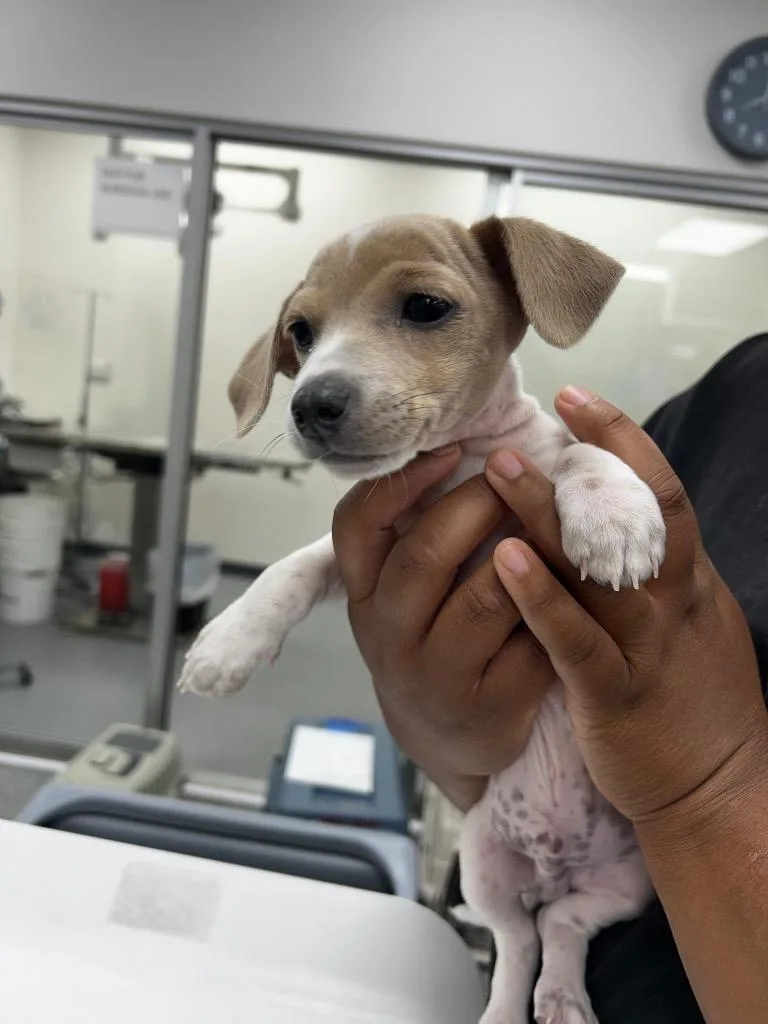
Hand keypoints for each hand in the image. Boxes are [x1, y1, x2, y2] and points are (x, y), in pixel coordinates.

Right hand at [332, 446, 554, 809]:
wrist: (448, 736)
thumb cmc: (434, 636)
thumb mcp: (406, 593)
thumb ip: (420, 533)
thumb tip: (474, 446)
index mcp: (365, 593)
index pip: (356, 526)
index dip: (399, 483)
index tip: (448, 450)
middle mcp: (388, 634)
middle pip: (424, 556)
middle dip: (478, 505)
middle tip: (517, 475)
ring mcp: (436, 675)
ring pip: (485, 599)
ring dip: (528, 551)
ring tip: (556, 518)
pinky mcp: (489, 708)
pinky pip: (530, 644)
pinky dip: (557, 606)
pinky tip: (576, 582)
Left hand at [486, 387, 767, 825]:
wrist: (718, 790)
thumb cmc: (694, 701)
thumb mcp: (691, 621)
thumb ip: (658, 569)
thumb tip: (622, 514)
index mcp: (688, 580)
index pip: (659, 493)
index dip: (622, 441)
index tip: (579, 400)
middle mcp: (672, 601)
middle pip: (637, 513)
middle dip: (590, 458)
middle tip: (540, 412)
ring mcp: (645, 645)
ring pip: (599, 567)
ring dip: (547, 513)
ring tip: (502, 467)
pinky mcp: (616, 694)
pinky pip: (576, 639)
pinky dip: (542, 598)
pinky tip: (505, 561)